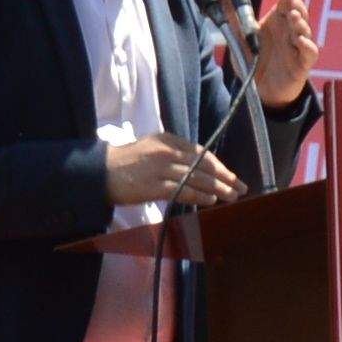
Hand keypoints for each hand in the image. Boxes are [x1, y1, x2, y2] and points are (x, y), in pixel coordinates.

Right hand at [101, 134, 242, 210]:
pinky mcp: (155, 186)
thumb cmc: (126, 162)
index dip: (219, 165)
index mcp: (168, 140)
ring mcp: (161, 169)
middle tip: (240, 187)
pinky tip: (211, 200)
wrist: (101, 172)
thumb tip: (196, 167)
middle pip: (203, 165)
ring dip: (218, 188)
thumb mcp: (151, 148)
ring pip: (197, 178)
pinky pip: (183, 190)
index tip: (231, 175)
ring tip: (232, 196)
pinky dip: (199, 195)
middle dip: (225, 177)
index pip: (201, 152)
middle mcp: (167, 152)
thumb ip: (173, 154)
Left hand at [231, 0, 314, 111]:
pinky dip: (307, 45)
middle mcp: (289, 31)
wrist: (258, 90)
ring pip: (305, 30)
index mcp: (276, 23)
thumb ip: (233, 20)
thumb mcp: (239, 40)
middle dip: (295, 4)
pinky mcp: (302, 63)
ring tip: (293, 16)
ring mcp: (297, 46)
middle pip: (298, 12)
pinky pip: (309, 52)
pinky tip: (299, 40)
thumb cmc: (252, 61)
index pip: (286, 3)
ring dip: (300, 22)